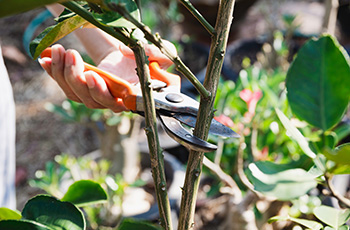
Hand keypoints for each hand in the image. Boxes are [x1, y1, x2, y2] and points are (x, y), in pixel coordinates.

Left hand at [39, 42, 174, 112]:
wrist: (129, 56)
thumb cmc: (146, 58)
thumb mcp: (160, 53)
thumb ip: (158, 54)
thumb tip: (133, 54)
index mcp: (135, 98)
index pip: (118, 103)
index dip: (103, 93)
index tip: (92, 75)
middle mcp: (115, 103)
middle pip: (93, 101)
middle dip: (79, 80)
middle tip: (74, 56)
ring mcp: (98, 99)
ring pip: (77, 96)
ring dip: (64, 74)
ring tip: (62, 51)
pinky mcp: (84, 92)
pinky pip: (66, 88)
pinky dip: (54, 73)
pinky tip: (46, 59)